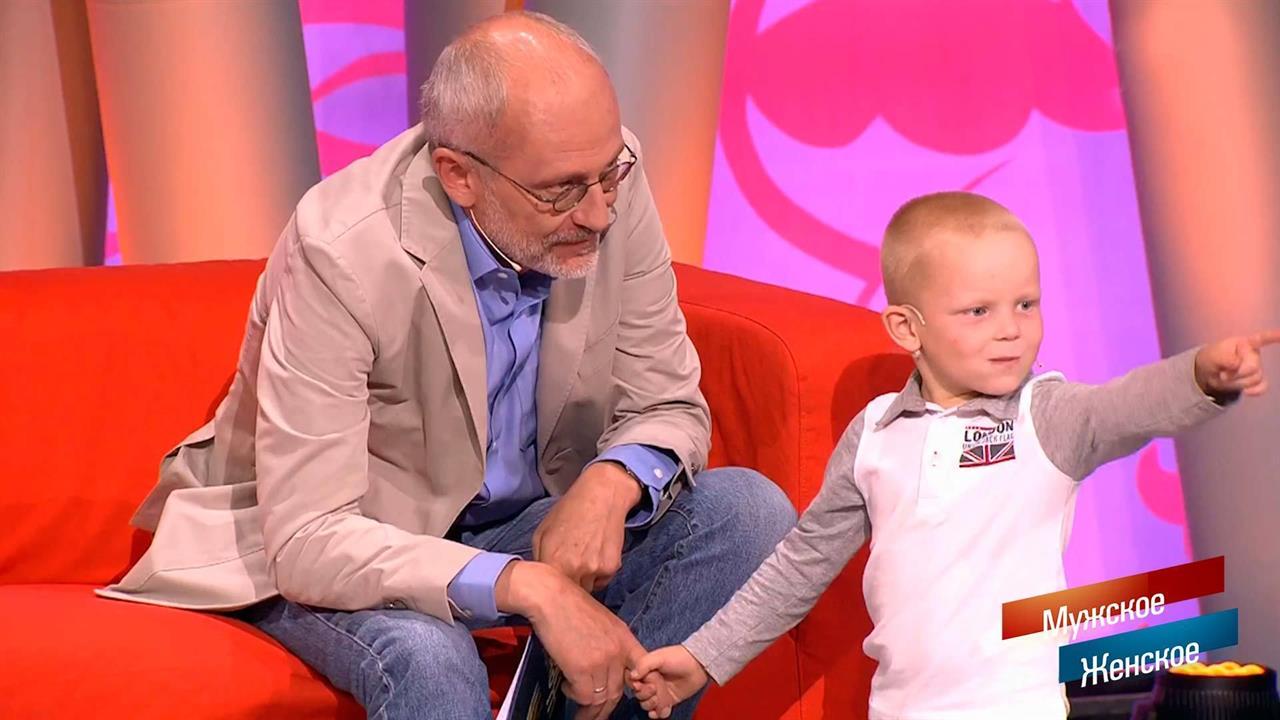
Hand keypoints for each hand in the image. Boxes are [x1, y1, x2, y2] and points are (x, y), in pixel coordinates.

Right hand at [497, 562, 645, 718]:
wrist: (551, 596)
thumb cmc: (570, 605)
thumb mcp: (602, 620)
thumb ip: (609, 642)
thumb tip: (605, 664)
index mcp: (624, 638)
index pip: (642, 668)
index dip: (639, 686)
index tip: (629, 696)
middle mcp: (617, 652)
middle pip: (618, 690)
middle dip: (606, 708)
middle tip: (596, 715)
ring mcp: (601, 661)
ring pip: (601, 697)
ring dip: (589, 709)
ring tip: (580, 714)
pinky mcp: (582, 669)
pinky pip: (584, 696)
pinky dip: (574, 695)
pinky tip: (566, 686)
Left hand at [533, 461, 640, 590]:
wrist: (602, 495)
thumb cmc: (569, 511)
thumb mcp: (542, 532)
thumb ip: (538, 559)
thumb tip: (539, 580)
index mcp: (553, 561)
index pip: (547, 594)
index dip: (548, 592)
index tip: (550, 587)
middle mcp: (574, 569)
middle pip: (569, 596)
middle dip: (567, 588)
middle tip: (568, 572)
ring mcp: (595, 570)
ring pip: (587, 589)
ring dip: (584, 581)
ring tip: (584, 557)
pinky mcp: (612, 567)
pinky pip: (602, 580)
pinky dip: (599, 572)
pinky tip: (597, 552)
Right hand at [629, 645, 709, 718]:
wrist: (698, 665)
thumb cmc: (678, 657)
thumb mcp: (658, 657)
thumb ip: (643, 664)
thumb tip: (632, 676)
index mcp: (647, 671)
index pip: (634, 683)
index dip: (636, 687)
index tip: (640, 685)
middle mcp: (652, 683)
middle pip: (639, 696)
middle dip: (644, 696)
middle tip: (654, 689)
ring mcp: (660, 693)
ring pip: (647, 705)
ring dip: (650, 706)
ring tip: (658, 699)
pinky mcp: (670, 701)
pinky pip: (660, 712)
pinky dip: (658, 714)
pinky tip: (662, 710)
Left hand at [1194, 329, 1279, 397]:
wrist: (1209, 373)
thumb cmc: (1213, 358)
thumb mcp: (1213, 355)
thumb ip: (1225, 358)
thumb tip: (1238, 364)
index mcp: (1244, 343)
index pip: (1262, 339)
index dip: (1274, 336)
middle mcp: (1254, 354)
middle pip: (1254, 366)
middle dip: (1237, 373)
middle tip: (1222, 374)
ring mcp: (1257, 367)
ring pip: (1255, 378)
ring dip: (1238, 382)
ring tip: (1225, 378)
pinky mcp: (1257, 380)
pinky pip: (1262, 387)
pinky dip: (1254, 391)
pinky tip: (1246, 392)